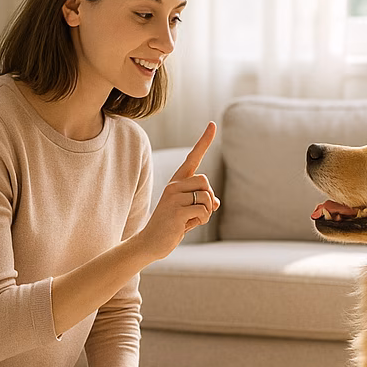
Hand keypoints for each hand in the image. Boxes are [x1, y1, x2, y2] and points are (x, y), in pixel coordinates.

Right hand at [138, 121, 220, 260]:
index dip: (204, 141)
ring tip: (190, 221)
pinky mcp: (176, 211)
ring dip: (206, 213)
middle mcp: (174, 186)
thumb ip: (202, 203)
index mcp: (177, 182)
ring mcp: (173, 198)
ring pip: (207, 197)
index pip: (192, 157)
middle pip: (206, 182)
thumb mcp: (188, 212)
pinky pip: (204, 211)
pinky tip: (187, 226)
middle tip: (196, 212)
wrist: (150, 242)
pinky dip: (202, 220)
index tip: (213, 124)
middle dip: (208, 199)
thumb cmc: (171, 226)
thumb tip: (216, 202)